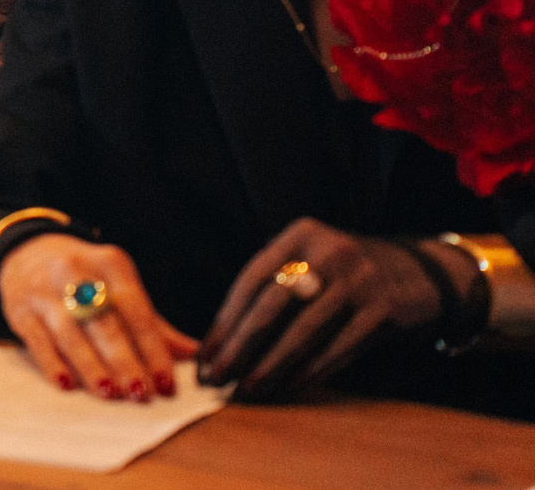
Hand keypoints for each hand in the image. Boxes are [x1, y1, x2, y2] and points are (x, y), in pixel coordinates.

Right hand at [0, 234, 197, 401]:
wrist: (26, 251)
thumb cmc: (86, 277)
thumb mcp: (118, 285)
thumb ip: (153, 323)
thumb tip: (193, 354)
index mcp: (111, 264)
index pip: (137, 311)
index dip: (153, 349)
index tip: (166, 383)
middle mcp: (76, 271)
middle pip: (104, 323)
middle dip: (124, 361)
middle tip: (140, 393)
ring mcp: (44, 290)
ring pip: (71, 334)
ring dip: (92, 366)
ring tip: (109, 392)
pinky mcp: (20, 309)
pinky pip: (39, 341)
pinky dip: (54, 364)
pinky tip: (67, 384)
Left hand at [198, 219, 454, 399]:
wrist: (420, 274)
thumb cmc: (344, 275)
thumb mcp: (310, 263)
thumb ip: (271, 289)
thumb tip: (219, 340)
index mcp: (300, 236)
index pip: (251, 281)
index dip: (225, 320)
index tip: (205, 354)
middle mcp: (328, 253)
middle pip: (272, 307)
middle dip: (240, 347)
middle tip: (217, 377)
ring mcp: (359, 281)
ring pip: (303, 332)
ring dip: (270, 366)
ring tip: (247, 389)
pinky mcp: (384, 311)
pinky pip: (338, 349)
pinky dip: (310, 371)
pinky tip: (288, 387)